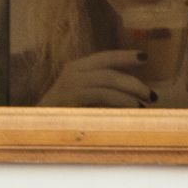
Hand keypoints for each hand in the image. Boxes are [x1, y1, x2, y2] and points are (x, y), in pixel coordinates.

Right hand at [37, 49, 153, 106]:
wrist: (35, 131)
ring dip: (131, 91)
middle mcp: (72, 72)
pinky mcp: (72, 97)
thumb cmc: (61, 117)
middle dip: (133, 80)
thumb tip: (133, 94)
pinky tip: (133, 108)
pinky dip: (121, 100)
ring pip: (108, 79)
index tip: (145, 57)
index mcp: (75, 69)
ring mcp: (70, 84)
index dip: (125, 56)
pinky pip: (102, 94)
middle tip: (152, 94)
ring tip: (146, 103)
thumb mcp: (82, 99)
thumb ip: (101, 91)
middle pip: (109, 68)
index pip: (104, 57)